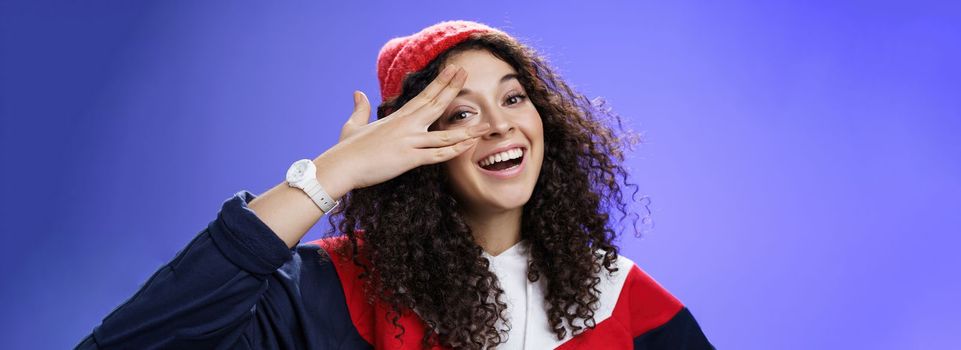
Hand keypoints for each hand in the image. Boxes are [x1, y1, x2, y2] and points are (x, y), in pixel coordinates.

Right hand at [315, 64, 488, 195]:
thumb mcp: (352, 125)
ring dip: (467, 129)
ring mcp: (409, 142)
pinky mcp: (409, 159)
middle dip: (453, 88)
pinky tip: (469, 146)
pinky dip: (454, 151)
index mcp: (397, 118)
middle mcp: (406, 126)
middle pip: (435, 104)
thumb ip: (360, 108)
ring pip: (444, 135)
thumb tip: (358, 93)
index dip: (440, 83)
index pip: (424, 96)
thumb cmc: (346, 149)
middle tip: (467, 73)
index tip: (453, 71)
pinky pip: (437, 156)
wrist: (341, 166)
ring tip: (486, 123)